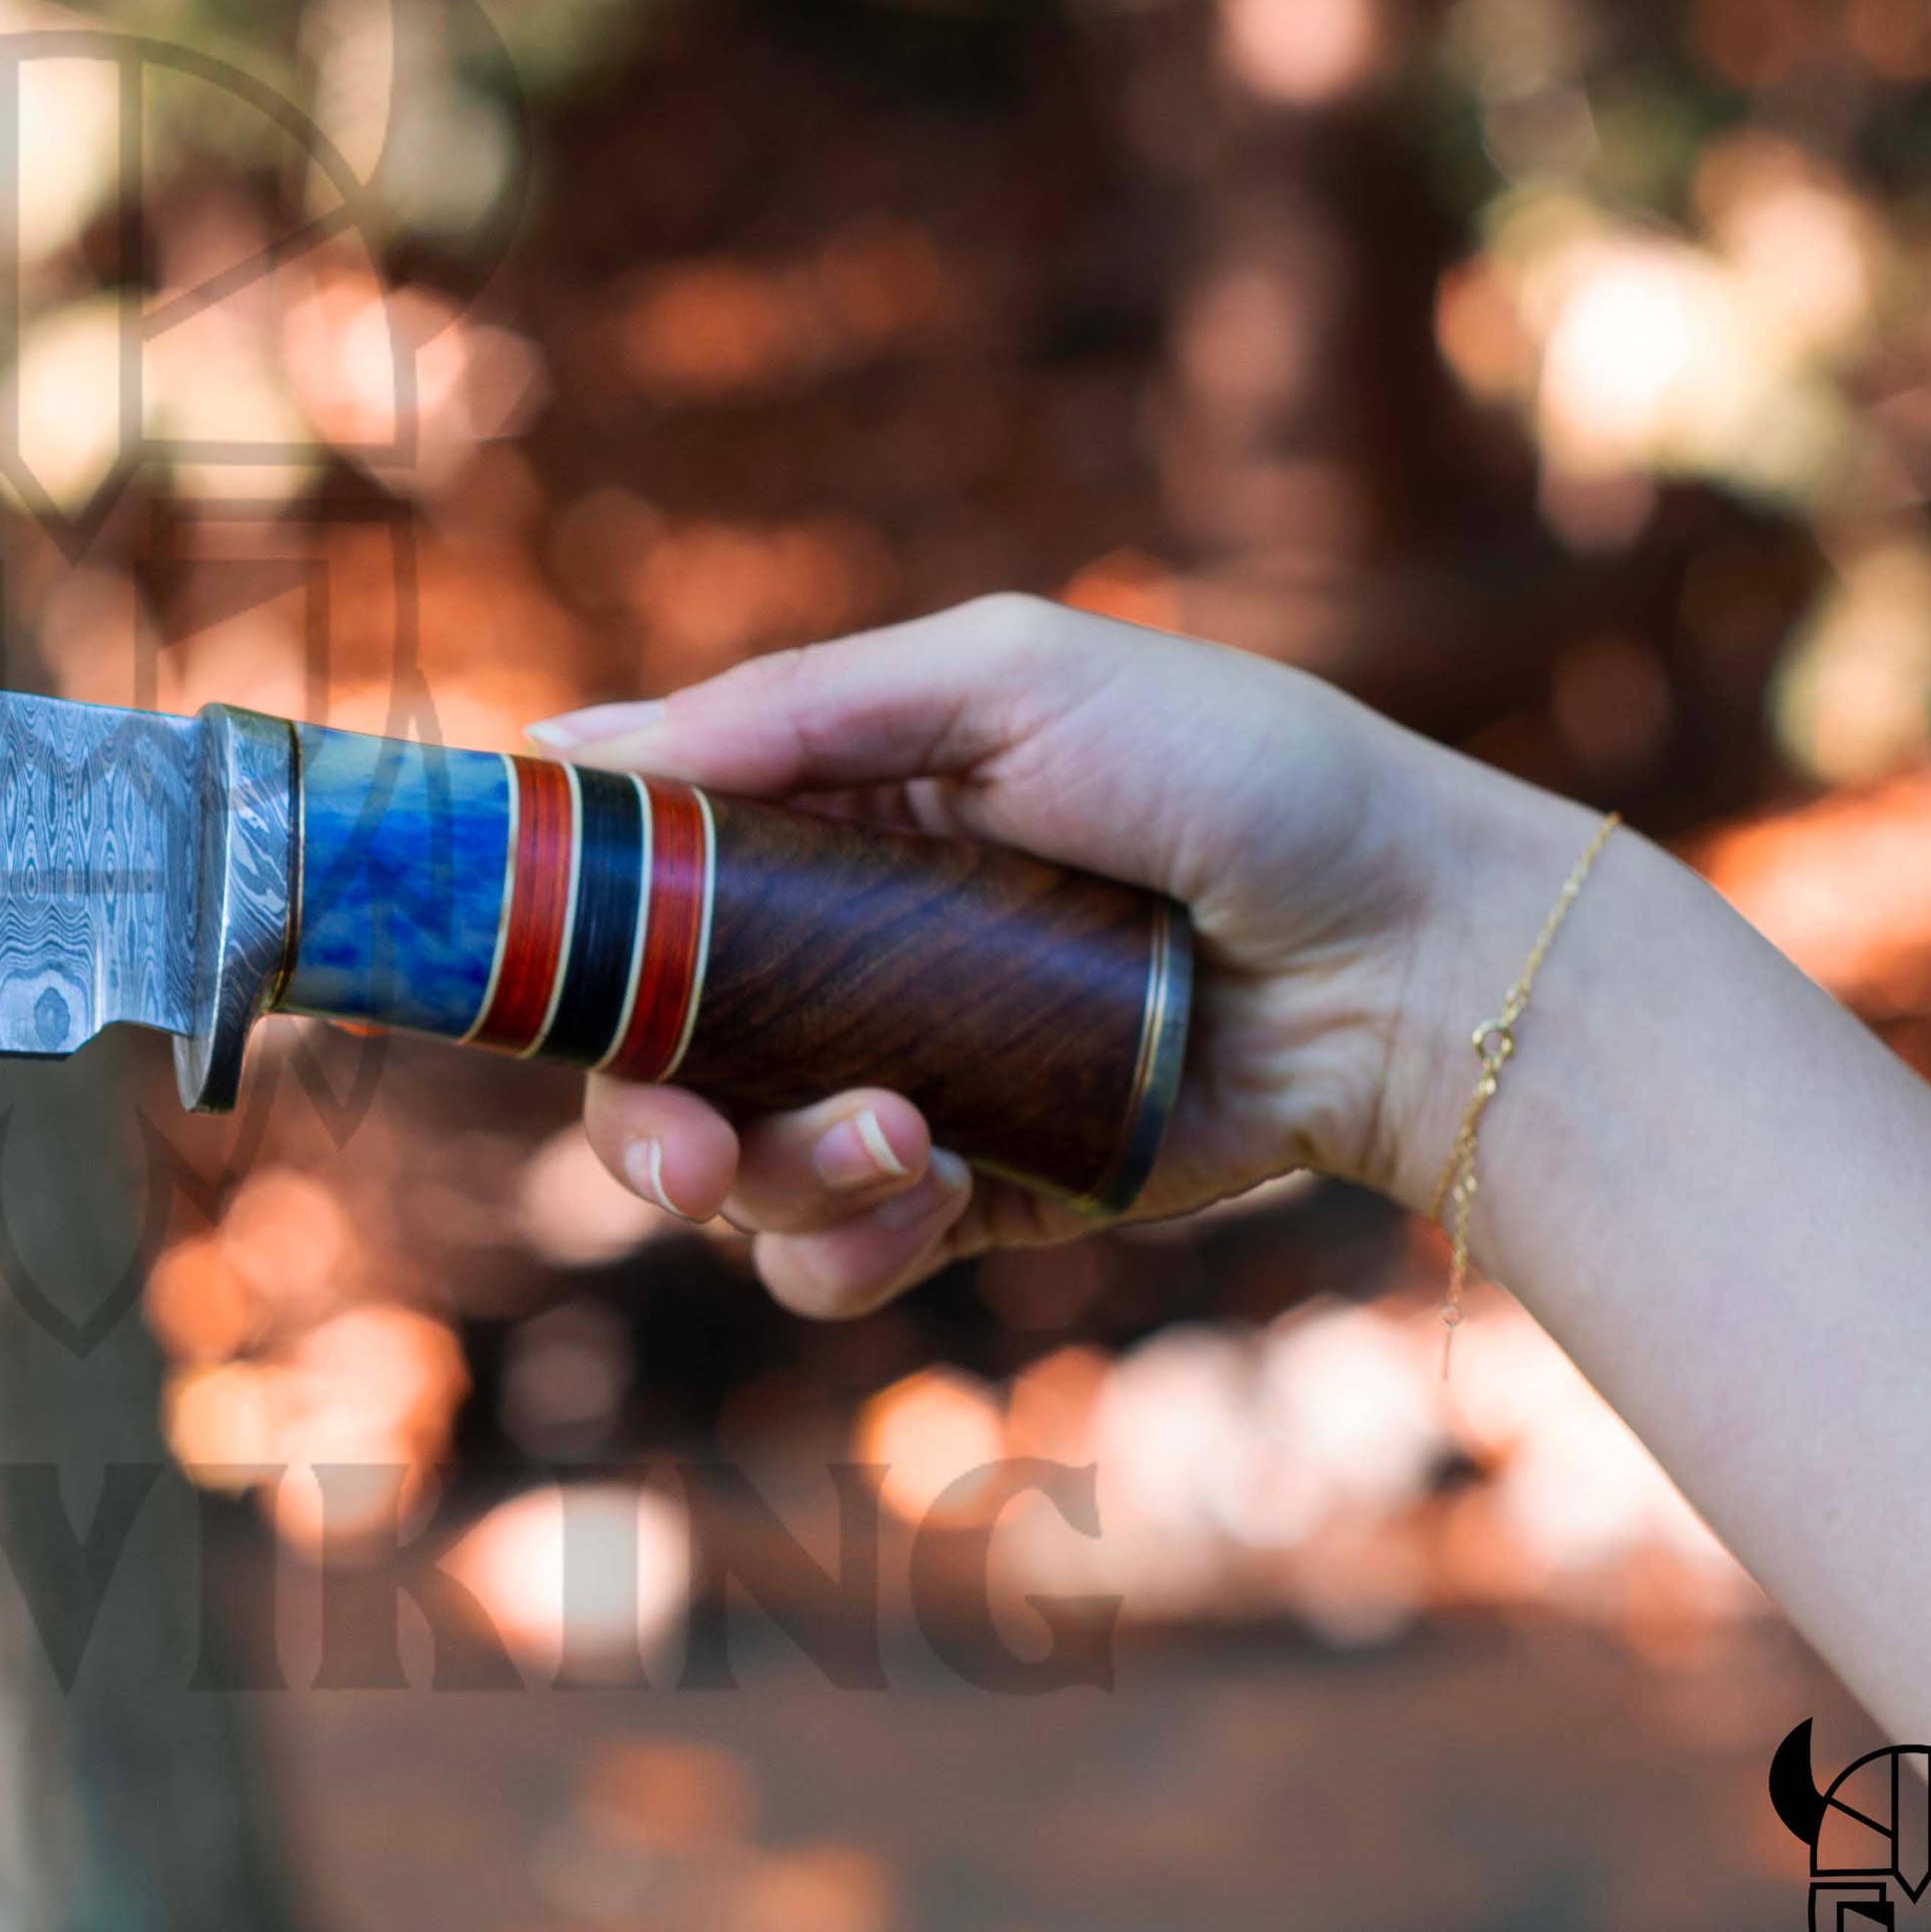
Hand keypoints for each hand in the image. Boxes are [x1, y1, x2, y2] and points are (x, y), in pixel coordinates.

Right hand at [548, 596, 1583, 1316]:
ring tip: (906, 1144)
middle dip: (639, 1118)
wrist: (1420, 957)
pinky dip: (848, 1245)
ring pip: (733, 1173)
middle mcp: (841, 952)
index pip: (638, 875)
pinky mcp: (972, 1193)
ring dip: (775, 1179)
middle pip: (647, 1059)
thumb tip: (581, 745)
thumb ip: (800, 707)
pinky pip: (834, 1255)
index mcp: (834, 812)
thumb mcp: (1013, 675)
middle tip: (681, 1152)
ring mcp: (900, 1078)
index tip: (510, 971)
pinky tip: (936, 1192)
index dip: (559, 930)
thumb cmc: (1242, 774)